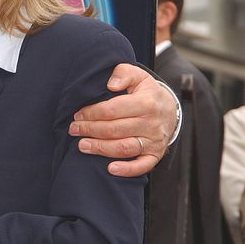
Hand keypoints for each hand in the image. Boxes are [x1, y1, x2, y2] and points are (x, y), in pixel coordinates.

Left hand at [68, 63, 176, 177]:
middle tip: (74, 129)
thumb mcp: (138, 76)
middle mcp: (151, 123)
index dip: (92, 113)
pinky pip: (142, 166)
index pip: (112, 110)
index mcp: (146, 102)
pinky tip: (110, 169)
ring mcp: (153, 141)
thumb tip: (111, 84)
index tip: (78, 115)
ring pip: (124, 148)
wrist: (170, 110)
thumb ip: (123, 73)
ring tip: (82, 146)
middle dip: (90, 130)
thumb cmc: (147, 93)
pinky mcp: (155, 154)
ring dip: (100, 148)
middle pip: (114, 129)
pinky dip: (127, 170)